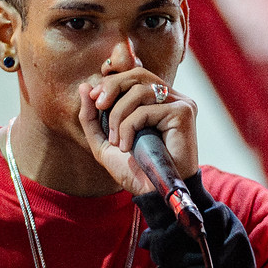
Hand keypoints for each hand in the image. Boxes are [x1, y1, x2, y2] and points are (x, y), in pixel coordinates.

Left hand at [79, 41, 197, 195]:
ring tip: (117, 141)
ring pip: (139, 91)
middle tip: (99, 106)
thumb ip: (92, 116)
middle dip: (112, 87)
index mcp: (157, 100)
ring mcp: (180, 104)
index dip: (111, 82)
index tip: (94, 99)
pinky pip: (145, 110)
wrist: (154, 193)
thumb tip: (85, 86)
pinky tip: (128, 146)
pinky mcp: (183, 113)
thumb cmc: (136, 169)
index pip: (133, 75)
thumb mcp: (105, 141)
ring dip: (118, 115)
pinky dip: (128, 128)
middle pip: (137, 74)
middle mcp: (171, 98)